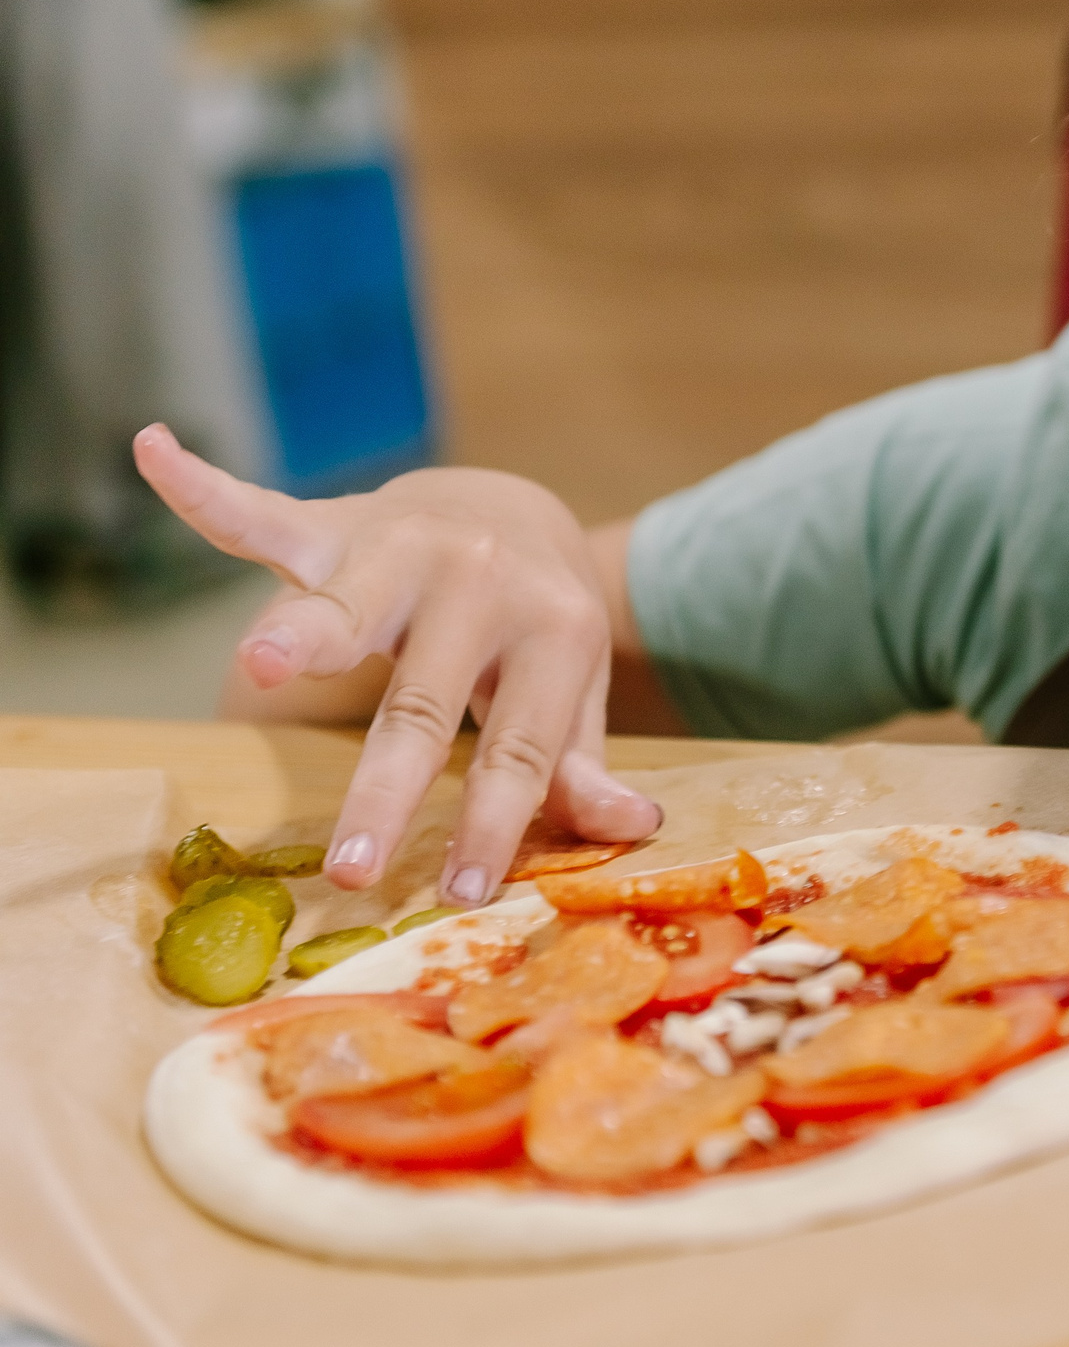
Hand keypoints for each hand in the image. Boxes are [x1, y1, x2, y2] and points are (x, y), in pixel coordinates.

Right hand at [134, 425, 661, 902]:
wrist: (509, 505)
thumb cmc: (535, 625)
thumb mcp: (576, 688)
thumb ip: (583, 758)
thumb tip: (635, 827)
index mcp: (555, 629)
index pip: (521, 748)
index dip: (491, 824)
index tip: (459, 893)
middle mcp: (481, 581)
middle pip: (423, 702)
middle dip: (388, 786)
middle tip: (353, 864)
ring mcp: (401, 546)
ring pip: (347, 603)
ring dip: (302, 634)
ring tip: (260, 664)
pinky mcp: (333, 525)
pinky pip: (261, 512)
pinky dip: (205, 491)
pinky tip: (154, 453)